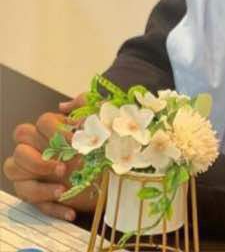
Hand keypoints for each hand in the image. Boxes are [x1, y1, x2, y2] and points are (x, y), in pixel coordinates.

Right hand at [2, 93, 96, 220]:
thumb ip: (86, 104)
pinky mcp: (40, 195)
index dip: (55, 131)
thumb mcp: (103, 119)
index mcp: (53, 130)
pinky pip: (34, 204)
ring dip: (38, 186)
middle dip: (38, 161)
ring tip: (63, 189)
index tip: (75, 142)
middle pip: (19, 150)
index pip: (40, 123)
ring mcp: (34, 174)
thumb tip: (63, 105)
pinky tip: (71, 211)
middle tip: (63, 168)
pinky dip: (53, 208)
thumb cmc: (108, 143)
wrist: (119, 173)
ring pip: (14, 175)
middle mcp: (38, 149)